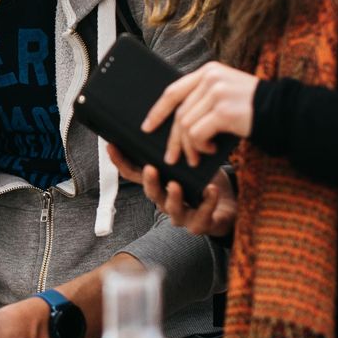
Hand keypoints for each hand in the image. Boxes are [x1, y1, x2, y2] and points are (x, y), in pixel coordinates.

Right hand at [107, 144, 236, 236]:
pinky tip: (210, 190)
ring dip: (174, 196)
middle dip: (150, 181)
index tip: (111, 145)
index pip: (133, 174)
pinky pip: (202, 216)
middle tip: (150, 168)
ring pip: (173, 208)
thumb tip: (168, 113)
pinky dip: (207, 203)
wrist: (226, 209)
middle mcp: (165, 200)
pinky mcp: (200, 224)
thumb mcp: (186, 161)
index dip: (120, 162)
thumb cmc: (204, 181)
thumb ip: (175, 147)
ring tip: (176, 185)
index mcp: (159, 183)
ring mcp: (182, 214)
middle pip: (151, 192)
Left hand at [142, 61, 256, 167]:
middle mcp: (211, 78)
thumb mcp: (226, 95)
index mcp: (209, 71)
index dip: (157, 111)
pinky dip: (200, 147)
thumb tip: (175, 123)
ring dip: (189, 147)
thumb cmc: (255, 110)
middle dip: (173, 139)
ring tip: (197, 157)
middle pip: (179, 113)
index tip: (147, 127)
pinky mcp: (223, 110)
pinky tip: (211, 150)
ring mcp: (217, 93)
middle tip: (171, 158)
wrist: (286, 113)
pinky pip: (197, 134)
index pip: (173, 90)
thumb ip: (203, 99)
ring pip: (185, 125)